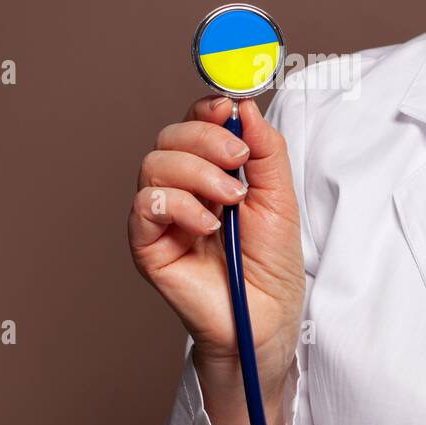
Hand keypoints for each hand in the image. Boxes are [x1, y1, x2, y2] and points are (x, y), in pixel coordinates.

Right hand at [128, 97, 304, 424]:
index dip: (204, 109)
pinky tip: (207, 226)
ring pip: (153, 165)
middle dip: (205, 140)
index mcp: (208, 171)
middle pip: (168, 137)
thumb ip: (265, 149)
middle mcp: (178, 189)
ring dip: (196, 175)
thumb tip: (244, 106)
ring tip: (229, 203)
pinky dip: (180, 206)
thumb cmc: (270, 266)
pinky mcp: (146, 244)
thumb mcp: (280, 197)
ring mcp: (160, 216)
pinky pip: (146, 205)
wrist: (265, 318)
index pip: (192, 124)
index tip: (228, 110)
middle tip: (237, 164)